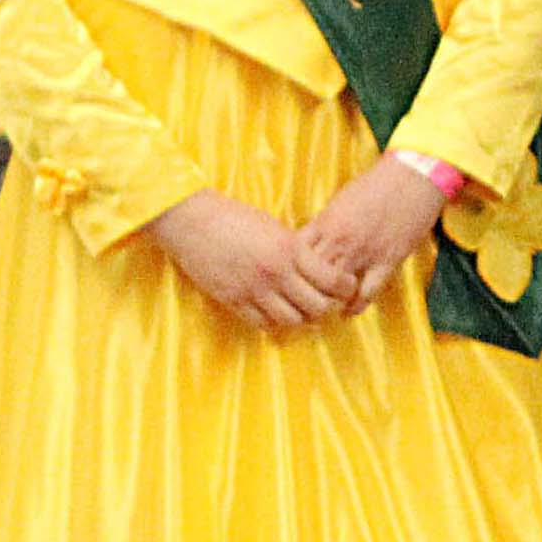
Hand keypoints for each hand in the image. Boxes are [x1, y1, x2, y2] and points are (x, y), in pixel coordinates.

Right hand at [145, 189, 350, 329]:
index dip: (345, 286)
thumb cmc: (237, 218)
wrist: (194, 222)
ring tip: (303, 311)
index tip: (347, 286)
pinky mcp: (233, 300)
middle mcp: (276, 272)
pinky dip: (273, 322)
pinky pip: (262, 323)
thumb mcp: (276, 229)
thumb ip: (296, 250)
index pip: (331, 279)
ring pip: (290, 320)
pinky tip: (277, 313)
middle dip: (326, 307)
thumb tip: (316, 268)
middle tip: (327, 303)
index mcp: (291, 249)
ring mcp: (253, 289)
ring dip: (300, 318)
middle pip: (316, 306)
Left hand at [298, 155, 450, 313]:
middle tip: (302, 301)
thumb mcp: (341, 199)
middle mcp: (341, 241)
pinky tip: (350, 311)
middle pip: (310, 277)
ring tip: (323, 308)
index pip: (296, 256)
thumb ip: (324, 223)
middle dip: (304, 291)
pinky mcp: (387, 260)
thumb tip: (311, 240)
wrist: (414, 176)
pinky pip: (366, 292)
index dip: (289, 271)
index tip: (290, 280)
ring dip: (328, 301)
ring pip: (335, 289)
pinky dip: (355, 306)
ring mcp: (364, 252)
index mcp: (326, 223)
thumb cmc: (377, 183)